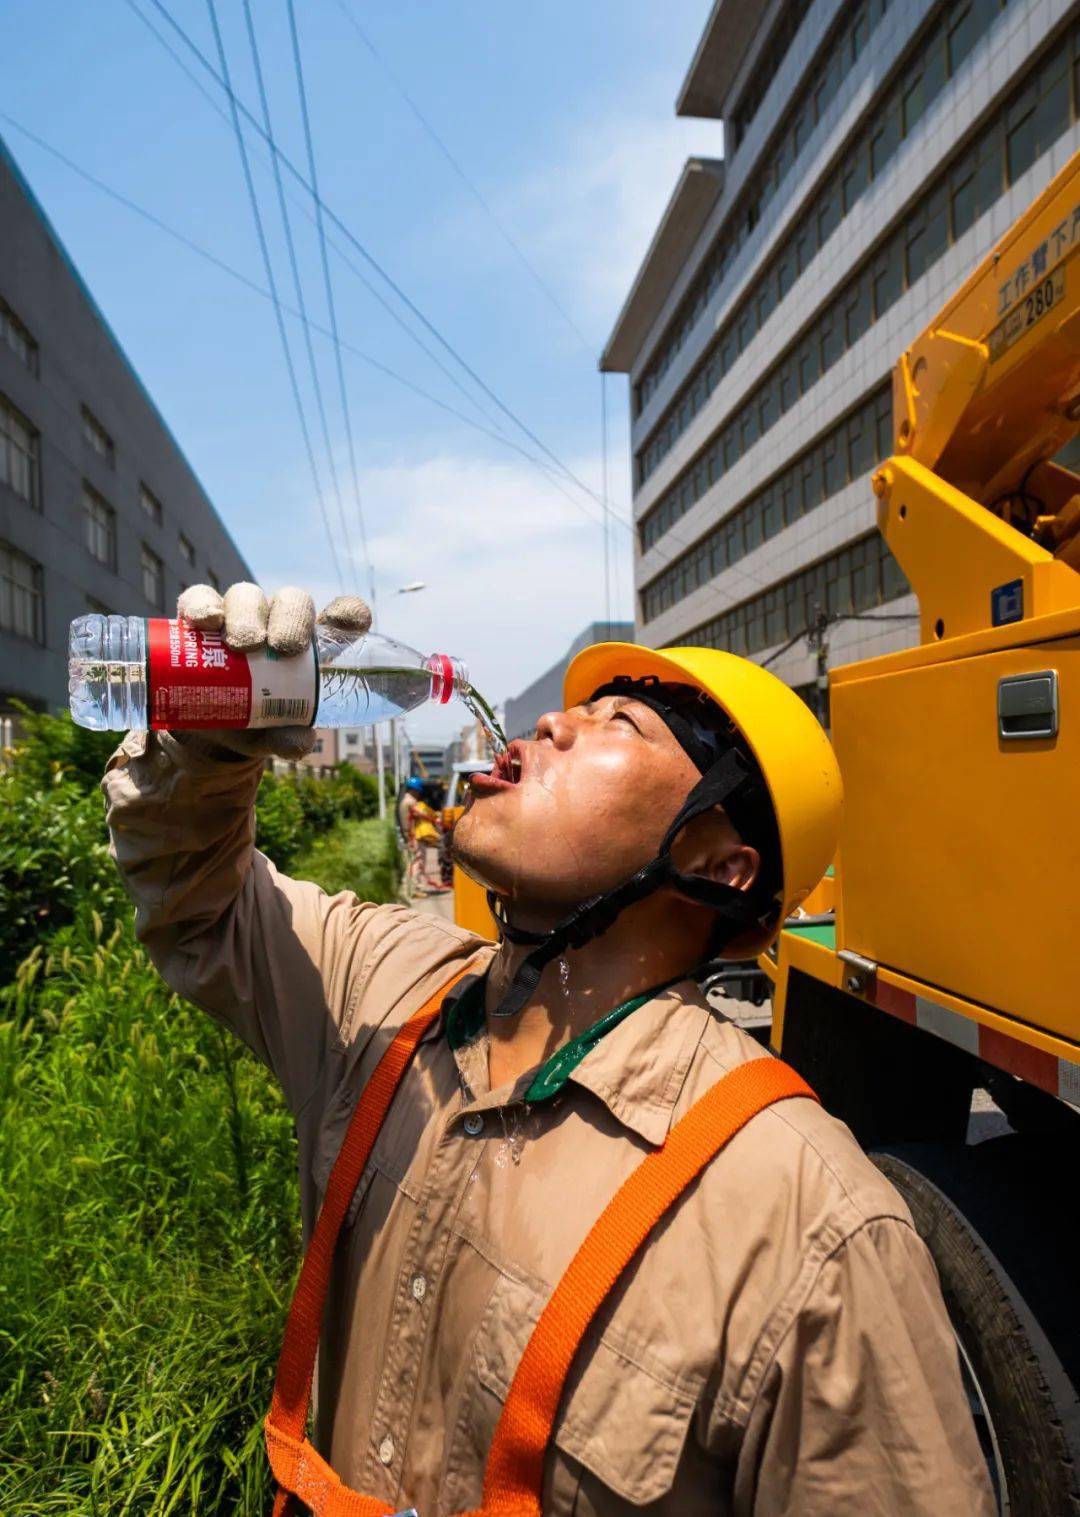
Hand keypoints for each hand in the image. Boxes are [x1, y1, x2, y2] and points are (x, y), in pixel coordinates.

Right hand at [174, 582, 371, 760]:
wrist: (206, 728)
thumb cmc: (254, 723)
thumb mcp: (272, 736)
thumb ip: (288, 739)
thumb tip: (300, 741)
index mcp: (308, 645)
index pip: (337, 617)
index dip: (348, 613)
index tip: (355, 624)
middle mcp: (275, 621)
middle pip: (291, 601)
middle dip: (290, 620)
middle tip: (283, 648)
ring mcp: (238, 615)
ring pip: (248, 596)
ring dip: (247, 616)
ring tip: (243, 646)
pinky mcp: (200, 618)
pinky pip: (200, 599)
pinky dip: (202, 605)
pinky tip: (205, 621)